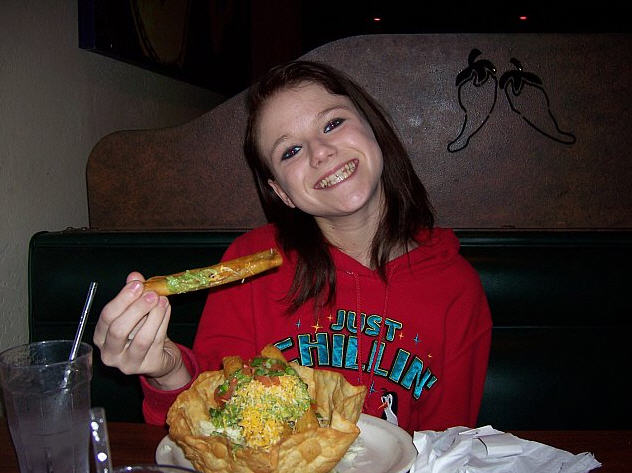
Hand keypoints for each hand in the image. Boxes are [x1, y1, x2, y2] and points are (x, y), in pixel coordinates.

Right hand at [93, 272, 190, 389]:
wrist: (160, 355)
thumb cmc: (142, 330)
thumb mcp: (135, 311)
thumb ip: (133, 294)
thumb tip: (134, 276)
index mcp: (101, 336)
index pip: (106, 317)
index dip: (122, 299)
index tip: (137, 284)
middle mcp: (110, 353)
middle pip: (119, 330)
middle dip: (136, 309)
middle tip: (151, 294)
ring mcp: (128, 363)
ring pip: (141, 339)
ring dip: (154, 316)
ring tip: (163, 300)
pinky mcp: (148, 365)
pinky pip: (157, 342)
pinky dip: (164, 322)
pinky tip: (167, 309)